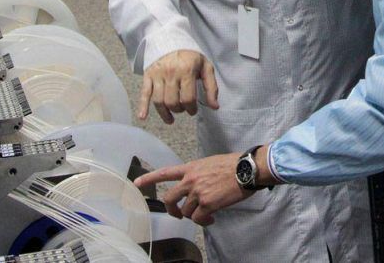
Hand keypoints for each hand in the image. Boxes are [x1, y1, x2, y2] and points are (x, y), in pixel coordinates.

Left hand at [134, 154, 250, 225]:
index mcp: (191, 168)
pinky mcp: (207, 203)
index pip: (165, 172)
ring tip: (206, 215)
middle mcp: (191, 180)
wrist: (246, 169)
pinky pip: (198, 218)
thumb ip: (199, 174)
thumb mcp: (210, 163)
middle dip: (171, 210)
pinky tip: (211, 218)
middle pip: (169, 198)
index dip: (149, 178)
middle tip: (178, 214)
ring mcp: (198, 192)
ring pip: (186, 211)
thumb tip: (198, 187)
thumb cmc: (234, 164)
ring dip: (194, 216)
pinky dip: (204, 221)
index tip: (137, 183)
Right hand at [138, 50, 218, 123]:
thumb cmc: (190, 56)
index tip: (193, 110)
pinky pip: (144, 93)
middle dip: (179, 110)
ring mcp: (158, 74)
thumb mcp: (206, 67)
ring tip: (170, 118)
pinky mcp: (148, 75)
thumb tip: (215, 107)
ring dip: (165, 113)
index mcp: (187, 70)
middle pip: (173, 102)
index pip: (188, 98)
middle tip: (183, 109)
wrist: (170, 38)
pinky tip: (142, 117)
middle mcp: (171, 73)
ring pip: (159, 101)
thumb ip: (211, 87)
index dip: (192, 109)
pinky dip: (142, 106)